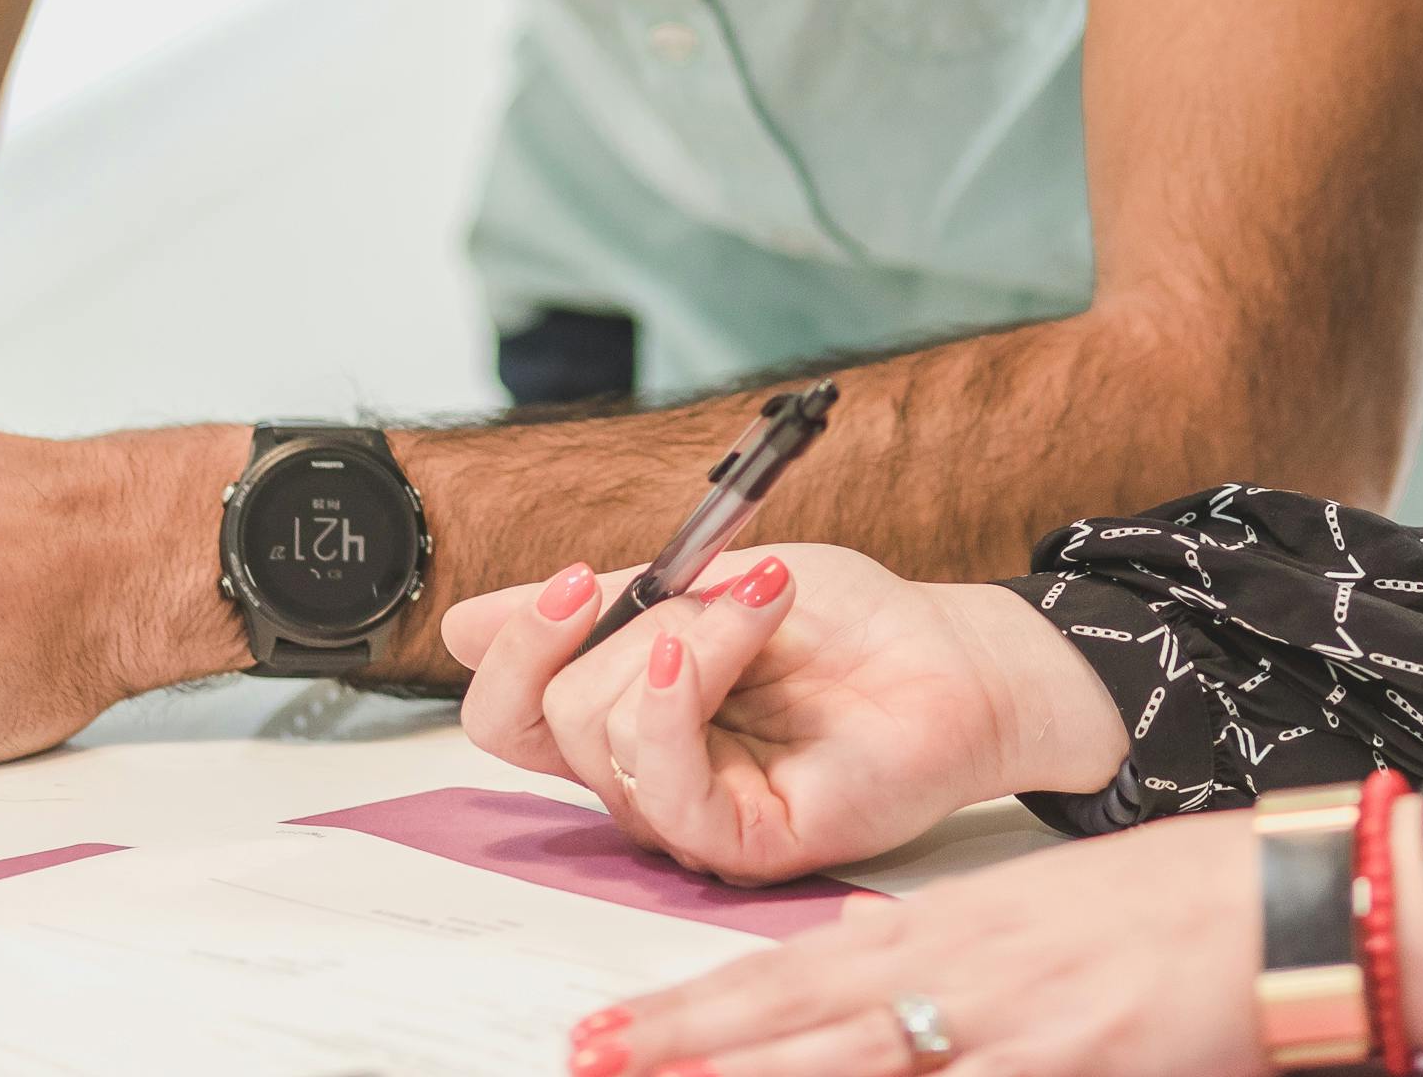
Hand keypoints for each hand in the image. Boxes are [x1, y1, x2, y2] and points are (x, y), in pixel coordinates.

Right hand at [447, 546, 1128, 881]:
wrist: (958, 658)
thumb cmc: (853, 625)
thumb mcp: (712, 583)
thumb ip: (605, 605)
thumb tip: (464, 623)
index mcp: (629, 709)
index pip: (513, 710)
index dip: (513, 646)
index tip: (565, 581)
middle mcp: (646, 769)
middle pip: (536, 721)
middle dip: (590, 629)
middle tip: (673, 580)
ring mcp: (690, 810)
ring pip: (599, 737)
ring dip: (676, 638)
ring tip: (760, 599)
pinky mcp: (739, 842)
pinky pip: (664, 785)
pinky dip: (674, 700)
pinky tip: (707, 648)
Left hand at [573, 803, 1422, 1076]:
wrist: (1296, 899)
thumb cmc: (1179, 907)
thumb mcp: (1042, 913)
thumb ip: (952, 956)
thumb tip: (869, 1000)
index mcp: (955, 923)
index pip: (795, 969)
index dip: (697, 1007)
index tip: (609, 1032)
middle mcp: (964, 971)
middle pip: (800, 1021)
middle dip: (687, 1050)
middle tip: (587, 1061)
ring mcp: (1014, 1027)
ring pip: (859, 1063)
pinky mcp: (1072, 1068)